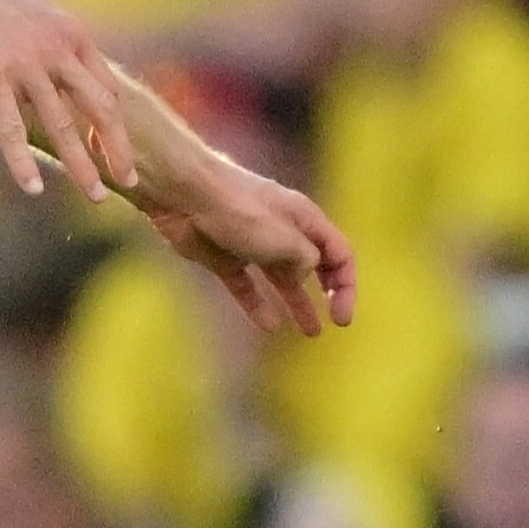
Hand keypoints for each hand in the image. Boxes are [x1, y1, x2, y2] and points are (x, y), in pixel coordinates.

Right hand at [0, 0, 135, 199]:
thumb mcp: (35, 9)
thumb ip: (56, 38)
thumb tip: (68, 61)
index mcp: (72, 34)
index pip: (107, 89)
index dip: (114, 125)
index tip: (113, 150)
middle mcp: (57, 51)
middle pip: (100, 109)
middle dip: (117, 150)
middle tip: (127, 181)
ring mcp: (26, 65)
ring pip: (63, 125)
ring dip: (82, 166)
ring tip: (96, 197)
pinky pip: (12, 128)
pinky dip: (21, 161)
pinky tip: (32, 188)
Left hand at [144, 162, 357, 336]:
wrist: (182, 195)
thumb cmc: (239, 211)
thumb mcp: (285, 238)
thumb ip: (304, 260)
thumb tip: (303, 276)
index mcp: (303, 219)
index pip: (339, 252)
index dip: (346, 285)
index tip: (342, 317)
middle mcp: (282, 230)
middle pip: (314, 264)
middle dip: (328, 292)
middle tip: (336, 322)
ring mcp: (251, 244)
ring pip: (281, 277)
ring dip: (297, 302)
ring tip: (310, 332)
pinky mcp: (222, 257)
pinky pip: (246, 285)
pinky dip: (257, 304)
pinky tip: (268, 324)